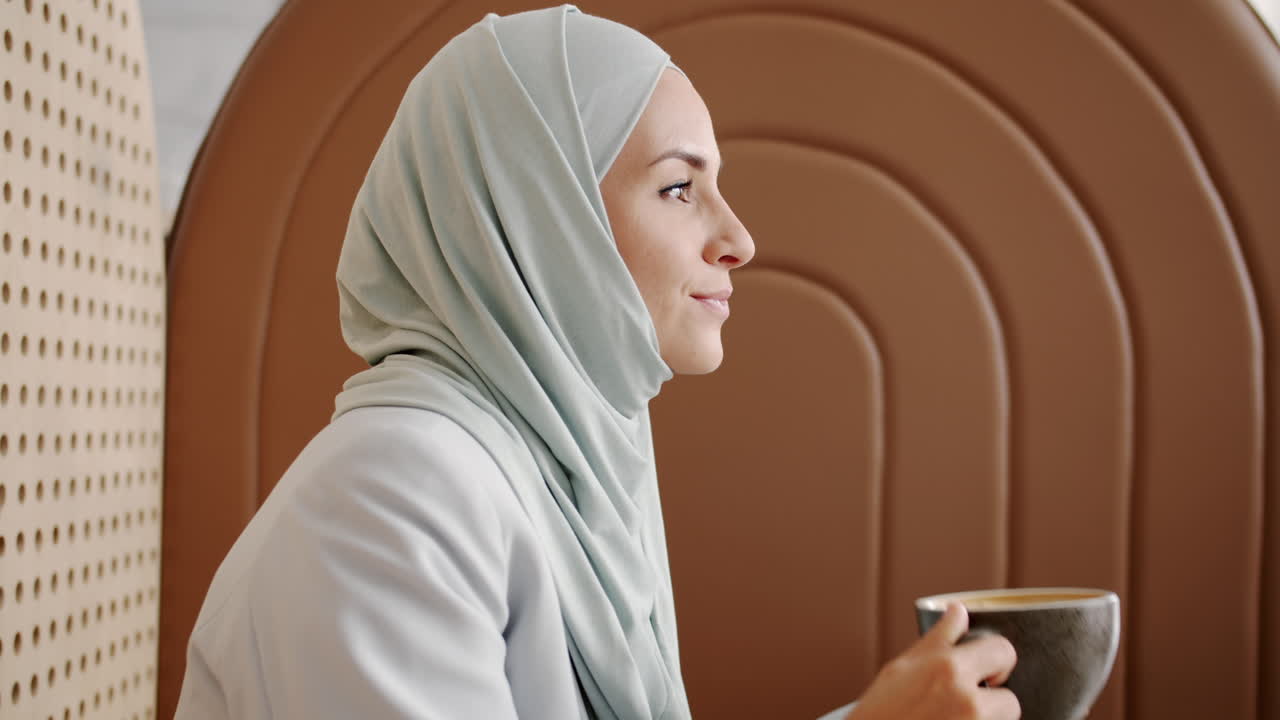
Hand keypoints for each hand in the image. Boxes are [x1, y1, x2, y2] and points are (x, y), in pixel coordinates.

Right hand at [846, 603, 1019, 719]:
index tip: (987, 668)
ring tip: (955, 717)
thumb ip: (940, 637)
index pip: (1002, 650)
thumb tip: (958, 611)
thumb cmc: (883, 710)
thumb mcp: (905, 665)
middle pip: (1011, 698)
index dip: (997, 659)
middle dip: (996, 698)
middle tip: (972, 700)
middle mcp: (966, 699)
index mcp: (948, 667)